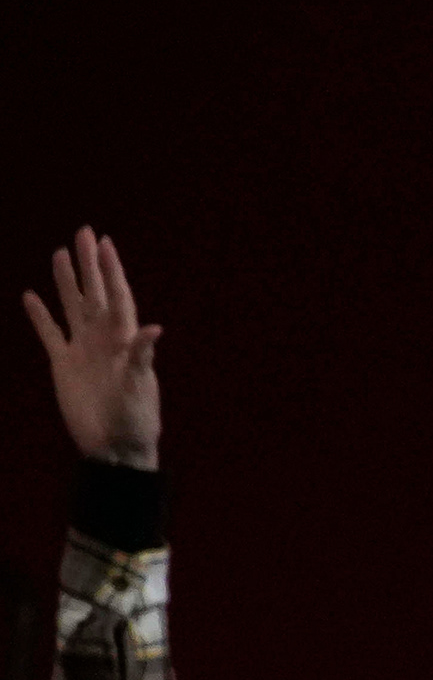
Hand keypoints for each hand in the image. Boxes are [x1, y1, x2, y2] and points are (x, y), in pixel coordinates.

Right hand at [22, 228, 160, 469]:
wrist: (114, 447)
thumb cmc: (136, 420)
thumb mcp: (141, 387)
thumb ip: (143, 356)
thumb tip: (154, 328)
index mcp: (124, 341)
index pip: (118, 296)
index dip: (112, 270)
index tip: (106, 243)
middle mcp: (103, 339)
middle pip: (95, 292)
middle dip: (89, 264)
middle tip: (84, 232)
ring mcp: (83, 350)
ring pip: (72, 306)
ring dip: (66, 282)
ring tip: (60, 253)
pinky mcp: (64, 365)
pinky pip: (50, 334)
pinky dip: (40, 316)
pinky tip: (31, 296)